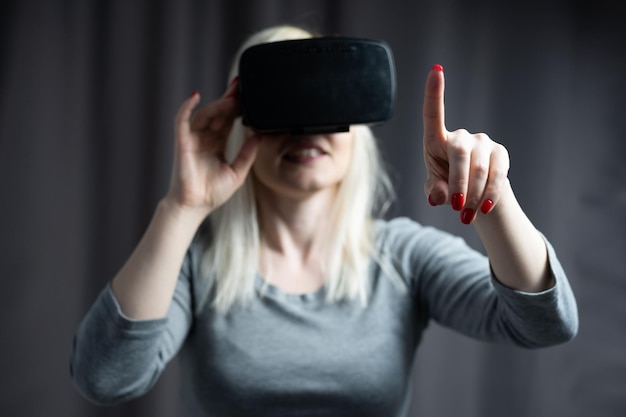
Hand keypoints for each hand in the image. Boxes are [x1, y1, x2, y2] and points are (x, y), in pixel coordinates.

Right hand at [166, 79, 260, 216]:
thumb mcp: (238, 172)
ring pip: (205, 115)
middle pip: (218, 114)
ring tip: (231, 98)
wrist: (196, 207)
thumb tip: (258, 136)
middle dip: (229, 100)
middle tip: (240, 87)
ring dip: (217, 105)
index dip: (237, 108)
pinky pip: (182, 120)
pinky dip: (187, 107)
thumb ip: (247, 154)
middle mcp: (205, 139)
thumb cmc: (212, 193)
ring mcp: (193, 139)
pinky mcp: (182, 142)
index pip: (228, 120)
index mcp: (217, 144)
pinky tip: (196, 96)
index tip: (247, 95)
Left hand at [422, 65, 509, 224]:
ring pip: (480, 167)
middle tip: (457, 209)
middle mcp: (461, 136)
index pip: (434, 114)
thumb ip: (434, 191)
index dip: (435, 92)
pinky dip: (490, 193)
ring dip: (474, 195)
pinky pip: (498, 173)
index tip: (436, 69)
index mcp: (436, 140)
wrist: (473, 195)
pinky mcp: (501, 154)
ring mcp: (483, 143)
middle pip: (460, 154)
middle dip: (459, 184)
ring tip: (466, 215)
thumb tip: (440, 195)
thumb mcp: (435, 190)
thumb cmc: (446, 186)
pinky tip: (483, 208)